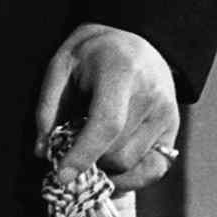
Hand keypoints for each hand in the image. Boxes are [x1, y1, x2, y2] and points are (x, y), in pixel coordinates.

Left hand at [34, 21, 179, 193]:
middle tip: (71, 150)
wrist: (133, 39)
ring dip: (106, 167)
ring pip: (131, 164)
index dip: (83, 154)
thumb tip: (42, 151)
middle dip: (89, 161)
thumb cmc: (91, 55)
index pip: (107, 124)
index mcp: (121, 72)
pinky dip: (130, 177)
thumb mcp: (61, 66)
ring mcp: (167, 114)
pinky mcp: (173, 129)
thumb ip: (48, 107)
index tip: (62, 175)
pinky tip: (111, 166)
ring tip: (91, 147)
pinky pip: (153, 169)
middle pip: (117, 152)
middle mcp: (152, 95)